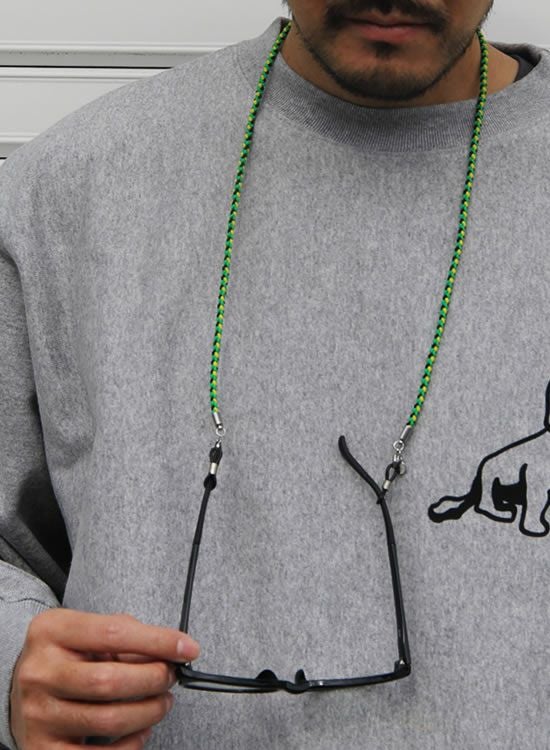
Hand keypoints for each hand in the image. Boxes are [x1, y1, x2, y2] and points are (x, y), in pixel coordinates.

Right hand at [9, 609, 199, 748]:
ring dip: (149, 712)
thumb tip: (172, 651)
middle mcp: (40, 672)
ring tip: (161, 702)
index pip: (114, 633)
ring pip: (109, 720)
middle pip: (111, 681)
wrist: (21, 686)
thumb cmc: (66, 655)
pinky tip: (141, 729)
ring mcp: (38, 713)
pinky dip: (130, 745)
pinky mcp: (42, 749)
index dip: (158, 641)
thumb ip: (125, 635)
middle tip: (171, 677)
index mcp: (52, 631)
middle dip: (154, 680)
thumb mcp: (86, 631)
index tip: (187, 648)